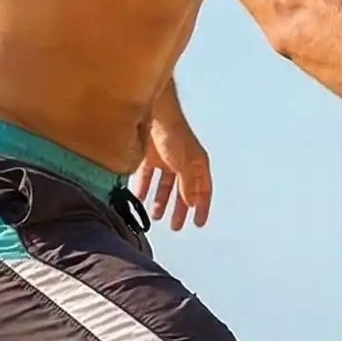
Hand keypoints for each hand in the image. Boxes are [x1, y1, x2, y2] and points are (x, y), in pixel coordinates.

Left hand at [135, 112, 212, 230]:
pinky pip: (147, 177)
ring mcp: (166, 160)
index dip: (202, 208)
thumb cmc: (174, 135)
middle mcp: (183, 163)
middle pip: (183, 191)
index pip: (203, 191)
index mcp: (197, 165)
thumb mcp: (185, 163)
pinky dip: (143, 188)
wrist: (153, 113)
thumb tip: (191, 203)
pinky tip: (138, 199)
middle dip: (179, 209)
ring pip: (164, 186)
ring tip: (154, 217)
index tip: (198, 224)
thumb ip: (188, 184)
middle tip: (175, 226)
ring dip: (160, 201)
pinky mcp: (149, 156)